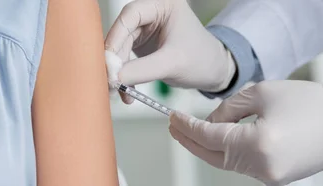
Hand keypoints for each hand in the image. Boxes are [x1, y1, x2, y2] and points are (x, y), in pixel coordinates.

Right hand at [105, 0, 235, 103]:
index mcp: (162, 4)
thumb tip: (113, 77)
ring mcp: (144, 29)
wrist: (212, 71)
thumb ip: (143, 70)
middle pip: (122, 32)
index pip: (130, 15)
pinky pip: (124, 59)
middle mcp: (151, 13)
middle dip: (116, 60)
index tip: (110, 61)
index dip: (116, 37)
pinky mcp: (141, 45)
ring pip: (120, 48)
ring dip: (118, 71)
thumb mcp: (173, 63)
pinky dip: (124, 75)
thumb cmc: (202, 59)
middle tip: (110, 81)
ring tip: (120, 91)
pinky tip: (126, 91)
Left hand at [168, 80, 322, 184]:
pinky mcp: (278, 179)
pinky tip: (221, 140)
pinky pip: (245, 166)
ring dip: (210, 147)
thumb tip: (209, 121)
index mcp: (257, 143)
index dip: (187, 126)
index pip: (209, 136)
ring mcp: (270, 177)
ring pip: (228, 163)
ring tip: (193, 131)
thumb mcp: (262, 93)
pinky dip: (230, 153)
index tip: (173, 117)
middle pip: (213, 157)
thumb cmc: (309, 102)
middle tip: (175, 127)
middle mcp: (261, 166)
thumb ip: (228, 109)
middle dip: (190, 141)